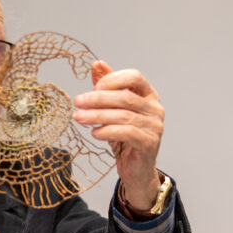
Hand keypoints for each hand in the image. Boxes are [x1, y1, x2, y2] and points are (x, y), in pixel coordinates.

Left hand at [73, 61, 164, 210]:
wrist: (136, 168)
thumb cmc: (124, 136)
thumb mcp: (114, 109)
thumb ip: (108, 86)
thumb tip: (97, 64)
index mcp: (149, 95)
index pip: (134, 76)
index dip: (112, 79)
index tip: (93, 87)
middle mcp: (155, 108)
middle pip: (125, 96)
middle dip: (98, 98)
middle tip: (78, 102)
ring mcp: (155, 126)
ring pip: (123, 115)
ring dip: (97, 115)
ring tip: (79, 117)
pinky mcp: (149, 143)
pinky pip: (127, 132)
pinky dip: (107, 131)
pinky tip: (94, 133)